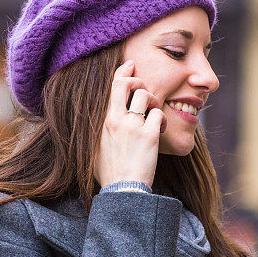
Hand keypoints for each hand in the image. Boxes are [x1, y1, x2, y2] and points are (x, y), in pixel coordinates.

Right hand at [95, 60, 165, 187]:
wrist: (122, 191)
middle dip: (138, 81)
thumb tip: (104, 125)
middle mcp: (116, 119)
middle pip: (128, 83)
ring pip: (146, 96)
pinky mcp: (149, 135)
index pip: (112, 86)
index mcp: (103, 121)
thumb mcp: (96, 149)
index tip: (130, 65)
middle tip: (144, 91)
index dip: (123, 72)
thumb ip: (100, 132)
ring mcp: (133, 126)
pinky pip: (159, 114)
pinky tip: (160, 129)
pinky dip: (161, 120)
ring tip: (153, 116)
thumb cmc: (110, 174)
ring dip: (153, 102)